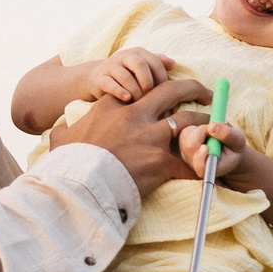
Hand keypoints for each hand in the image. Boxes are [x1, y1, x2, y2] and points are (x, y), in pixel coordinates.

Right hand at [50, 76, 209, 196]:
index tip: (167, 89)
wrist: (77, 185)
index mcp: (114, 105)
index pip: (143, 87)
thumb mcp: (62, 138)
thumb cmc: (68, 163)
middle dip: (192, 88)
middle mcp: (136, 114)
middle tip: (205, 92)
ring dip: (203, 122)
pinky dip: (200, 164)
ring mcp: (151, 137)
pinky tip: (208, 167)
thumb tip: (58, 130)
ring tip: (214, 125)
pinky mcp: (161, 162)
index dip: (158, 86)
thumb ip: (66, 129)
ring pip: (189, 120)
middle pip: (172, 91)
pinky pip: (189, 160)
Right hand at [78, 49, 176, 104]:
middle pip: (140, 65)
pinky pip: (110, 84)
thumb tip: (173, 64)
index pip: (154, 61)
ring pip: (125, 76)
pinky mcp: (99, 78)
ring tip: (139, 102)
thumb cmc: (127, 74)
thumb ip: (157, 64)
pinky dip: (119, 92)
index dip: (161, 77)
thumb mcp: (142, 67)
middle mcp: (124, 56)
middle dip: (148, 82)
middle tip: (150, 96)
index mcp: (138, 53)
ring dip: (135, 91)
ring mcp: (110, 67)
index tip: (164, 92)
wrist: (98, 77)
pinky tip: (127, 99)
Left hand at [174, 119, 250, 181]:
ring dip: (202, 130)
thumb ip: (228, 135)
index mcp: (211, 169)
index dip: (200, 159)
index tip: (205, 148)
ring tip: (213, 134)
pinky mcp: (183, 143)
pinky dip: (198, 128)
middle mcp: (195, 164)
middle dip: (201, 134)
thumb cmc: (234, 147)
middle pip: (190, 147)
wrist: (227, 149)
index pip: (201, 168)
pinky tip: (206, 133)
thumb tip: (212, 126)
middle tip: (214, 129)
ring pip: (188, 137)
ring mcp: (186, 154)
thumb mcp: (238, 141)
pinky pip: (187, 131)